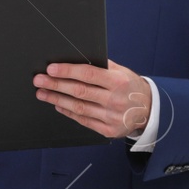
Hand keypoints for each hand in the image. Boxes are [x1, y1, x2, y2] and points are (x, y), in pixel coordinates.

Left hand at [32, 61, 150, 138]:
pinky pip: (83, 120)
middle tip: (39, 80)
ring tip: (42, 93)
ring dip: (57, 99)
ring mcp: (111, 117)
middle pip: (79, 91)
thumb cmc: (131, 87)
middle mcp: (114, 100)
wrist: (150, 110)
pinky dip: (68, 112)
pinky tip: (57, 104)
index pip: (88, 74)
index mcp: (118, 81)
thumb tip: (76, 57)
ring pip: (78, 107)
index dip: (67, 71)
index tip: (51, 69)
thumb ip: (102, 66)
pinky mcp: (108, 130)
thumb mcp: (122, 71)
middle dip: (56, 85)